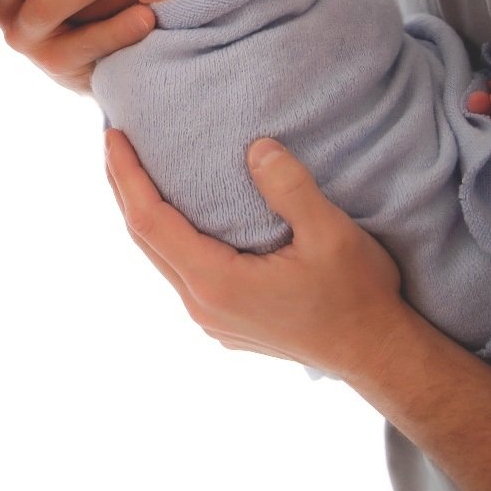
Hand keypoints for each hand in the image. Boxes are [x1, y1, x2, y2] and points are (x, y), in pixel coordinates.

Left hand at [104, 131, 404, 377]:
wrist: (377, 353)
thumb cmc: (358, 295)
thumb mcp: (330, 233)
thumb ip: (290, 188)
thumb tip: (256, 148)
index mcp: (216, 283)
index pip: (150, 221)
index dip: (127, 177)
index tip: (113, 136)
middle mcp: (203, 305)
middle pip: (145, 240)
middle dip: (124, 188)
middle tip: (115, 141)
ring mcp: (212, 319)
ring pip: (161, 258)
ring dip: (144, 214)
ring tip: (136, 172)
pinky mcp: (225, 323)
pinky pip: (181, 273)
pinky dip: (168, 238)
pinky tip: (177, 217)